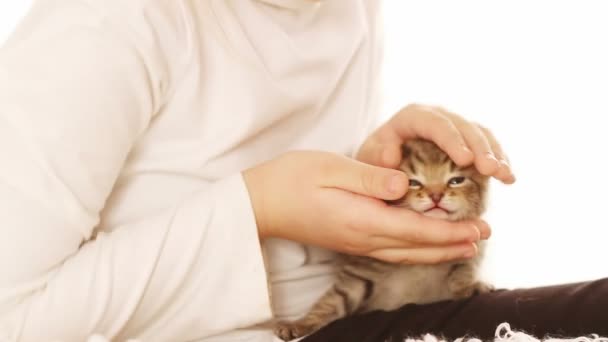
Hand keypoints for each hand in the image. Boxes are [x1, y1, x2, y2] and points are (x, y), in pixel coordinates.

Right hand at [243, 151, 489, 263]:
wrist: (260, 203)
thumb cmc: (291, 179)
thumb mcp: (330, 168)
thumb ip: (369, 178)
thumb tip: (405, 184)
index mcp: (362, 218)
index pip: (416, 229)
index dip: (450, 230)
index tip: (478, 227)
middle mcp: (363, 237)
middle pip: (416, 247)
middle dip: (452, 243)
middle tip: (483, 237)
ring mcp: (355, 242)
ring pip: (406, 254)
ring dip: (437, 251)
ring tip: (463, 247)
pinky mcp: (349, 240)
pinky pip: (391, 252)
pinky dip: (415, 251)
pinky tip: (422, 246)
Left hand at [357, 103, 515, 183]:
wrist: (383, 168)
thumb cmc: (375, 164)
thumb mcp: (369, 161)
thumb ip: (376, 158)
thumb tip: (389, 155)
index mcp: (412, 117)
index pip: (433, 123)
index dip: (451, 139)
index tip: (464, 159)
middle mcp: (437, 118)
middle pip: (462, 126)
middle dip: (479, 147)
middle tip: (490, 170)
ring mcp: (454, 128)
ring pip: (480, 134)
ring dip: (495, 154)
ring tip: (505, 176)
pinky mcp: (467, 142)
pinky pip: (487, 146)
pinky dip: (498, 161)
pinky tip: (508, 178)